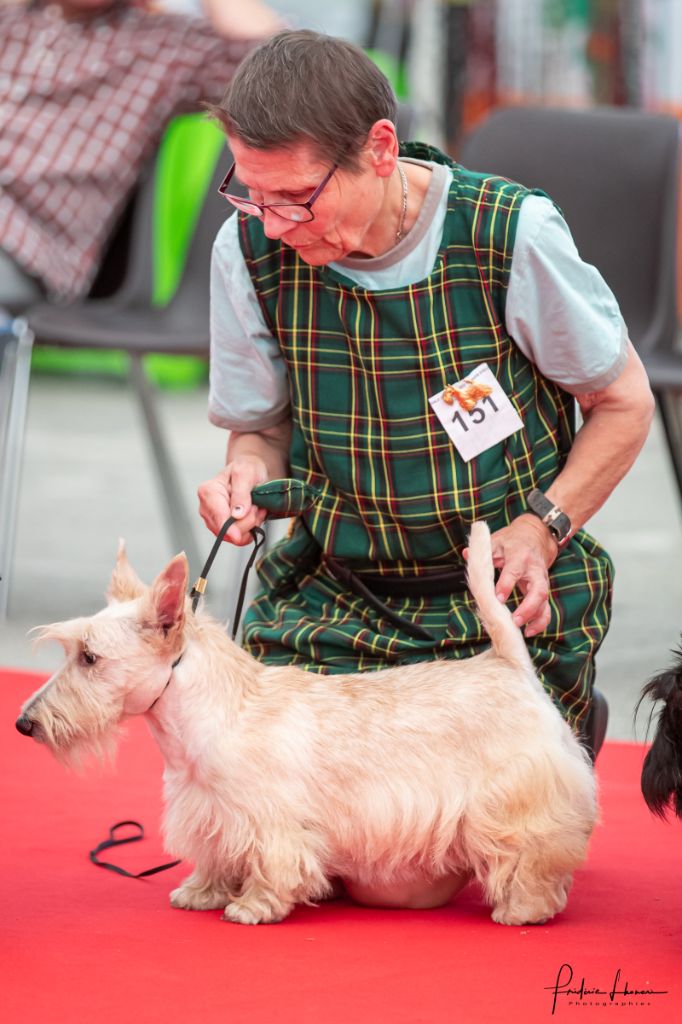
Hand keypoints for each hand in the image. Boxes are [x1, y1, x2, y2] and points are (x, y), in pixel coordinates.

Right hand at [197, 456, 267, 546]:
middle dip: (247, 521)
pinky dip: (252, 528)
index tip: (238, 536)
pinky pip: (241, 539)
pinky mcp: (225, 529)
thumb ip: (241, 493)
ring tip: (255, 506)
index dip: (228, 528)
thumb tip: (237, 515)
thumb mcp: (246, 473)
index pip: (216, 516)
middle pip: (226, 530)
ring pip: (235, 537)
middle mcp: (207, 509)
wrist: (251, 473)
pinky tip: (253, 514)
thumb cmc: (247, 469)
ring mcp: (215, 521)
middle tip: (255, 504)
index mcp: (208, 492)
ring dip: (252, 523)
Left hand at [486, 515, 558, 637]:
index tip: (498, 598)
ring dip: (536, 618)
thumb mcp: (496, 540)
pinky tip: (529, 631)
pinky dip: (541, 621)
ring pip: (545, 601)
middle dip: (528, 607)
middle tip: (515, 621)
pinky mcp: (544, 589)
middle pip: (538, 590)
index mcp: (520, 556)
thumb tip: (466, 553)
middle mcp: (534, 570)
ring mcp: (542, 580)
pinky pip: (546, 607)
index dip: (507, 585)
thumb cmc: (512, 541)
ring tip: (525, 632)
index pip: (514, 571)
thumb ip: (483, 551)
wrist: (536, 536)